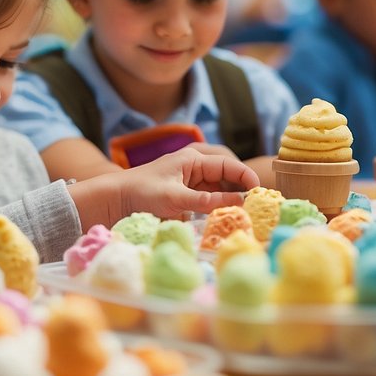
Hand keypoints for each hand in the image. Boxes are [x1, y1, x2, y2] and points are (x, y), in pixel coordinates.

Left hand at [127, 146, 259, 217]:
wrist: (115, 199)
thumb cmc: (141, 193)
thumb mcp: (176, 198)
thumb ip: (208, 200)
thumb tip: (240, 201)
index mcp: (192, 159)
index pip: (228, 164)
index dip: (246, 177)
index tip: (259, 194)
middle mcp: (193, 166)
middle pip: (226, 176)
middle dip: (240, 189)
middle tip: (254, 207)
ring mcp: (189, 180)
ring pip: (218, 188)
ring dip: (229, 199)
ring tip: (242, 214)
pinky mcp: (184, 193)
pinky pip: (207, 197)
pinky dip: (216, 206)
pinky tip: (224, 217)